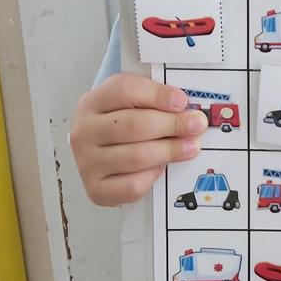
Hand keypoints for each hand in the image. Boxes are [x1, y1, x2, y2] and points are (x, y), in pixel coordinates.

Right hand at [71, 74, 207, 205]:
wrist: (98, 150)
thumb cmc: (121, 119)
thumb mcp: (131, 99)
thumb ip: (153, 97)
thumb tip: (184, 107)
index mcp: (92, 102)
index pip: (125, 90)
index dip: (157, 95)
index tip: (183, 101)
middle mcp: (84, 132)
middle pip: (134, 125)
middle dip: (172, 125)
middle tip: (197, 124)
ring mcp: (87, 163)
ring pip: (136, 156)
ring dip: (170, 151)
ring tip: (191, 146)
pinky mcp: (96, 190)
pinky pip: (132, 186)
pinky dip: (153, 176)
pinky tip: (162, 166)